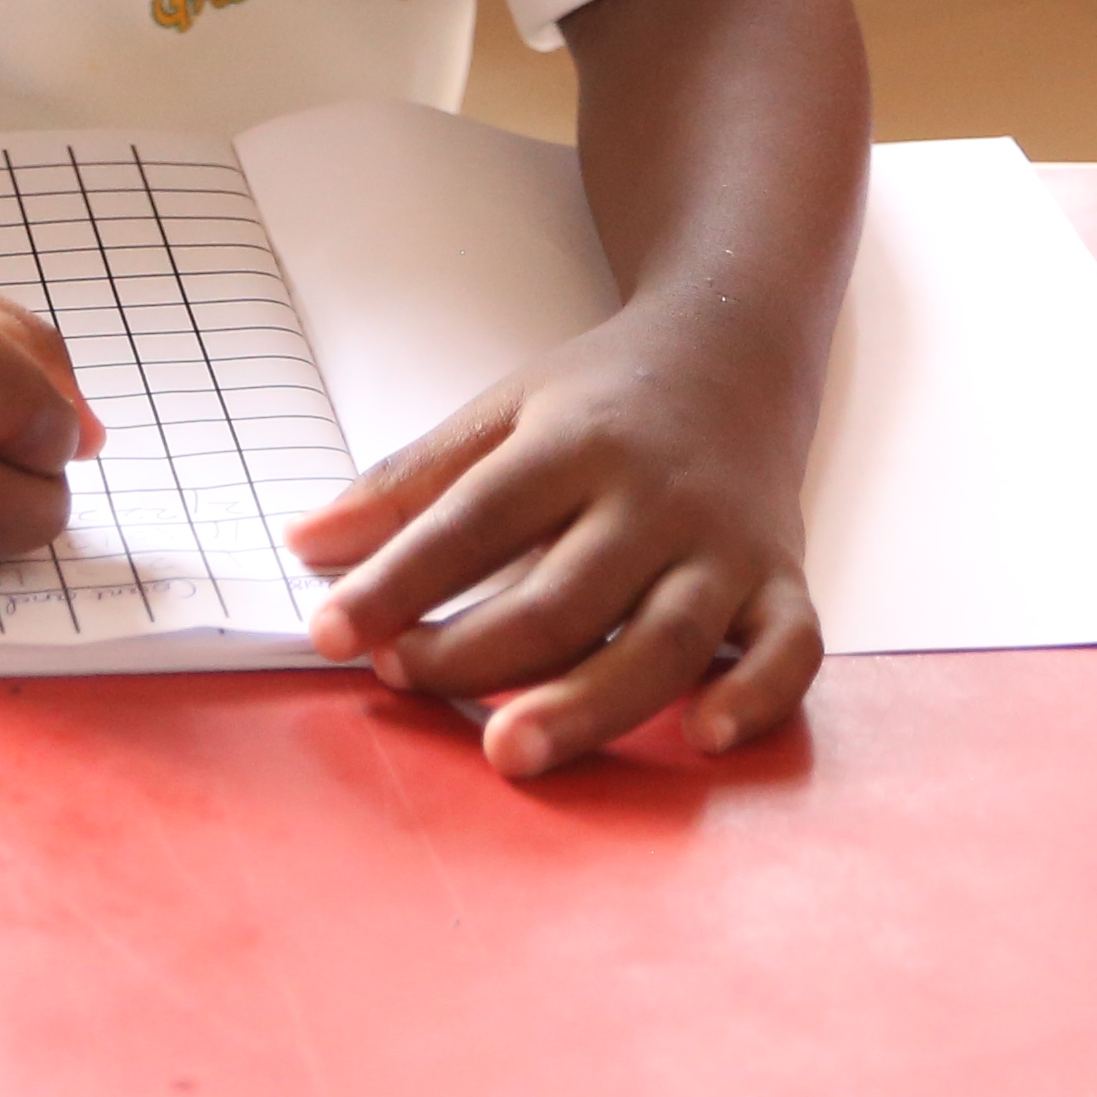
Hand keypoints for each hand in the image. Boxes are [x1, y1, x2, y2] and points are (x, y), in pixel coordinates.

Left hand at [287, 293, 820, 778]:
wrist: (737, 347)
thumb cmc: (604, 398)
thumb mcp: (501, 410)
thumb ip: (409, 481)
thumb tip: (305, 545)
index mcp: (574, 442)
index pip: (475, 518)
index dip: (399, 579)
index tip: (329, 630)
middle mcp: (655, 496)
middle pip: (569, 591)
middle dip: (481, 652)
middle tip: (406, 687)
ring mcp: (727, 543)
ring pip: (667, 636)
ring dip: (589, 701)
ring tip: (511, 750)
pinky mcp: (784, 579)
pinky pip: (791, 649)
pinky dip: (757, 696)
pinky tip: (703, 738)